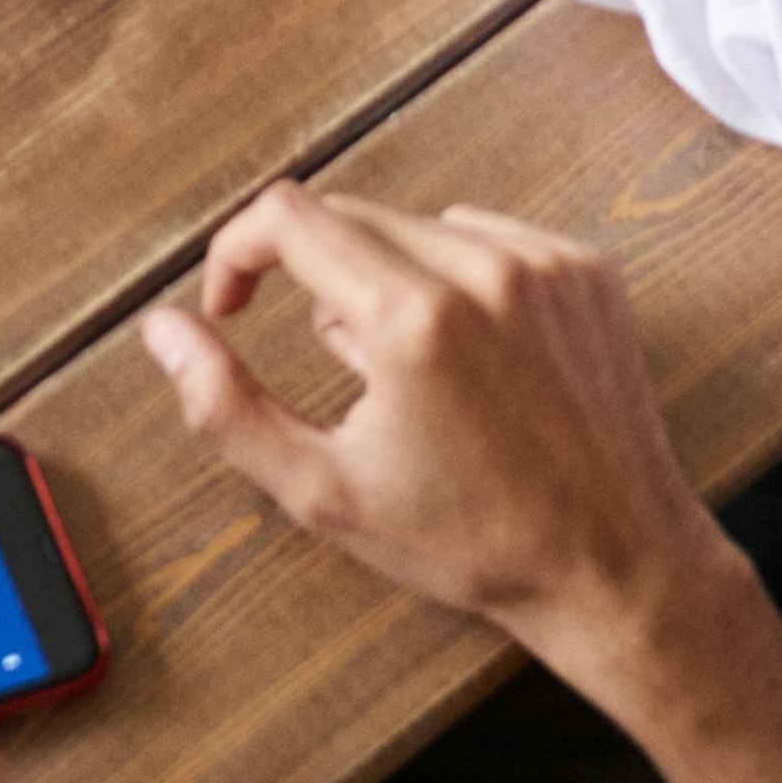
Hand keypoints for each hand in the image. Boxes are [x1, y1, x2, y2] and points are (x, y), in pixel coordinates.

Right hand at [147, 183, 726, 692]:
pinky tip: (477, 362)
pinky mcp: (585, 266)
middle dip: (317, 280)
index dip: (238, 252)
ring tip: (420, 384)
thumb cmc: (473, 541)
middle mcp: (479, 267)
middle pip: (350, 218)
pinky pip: (488, 239)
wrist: (615, 566)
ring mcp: (541, 260)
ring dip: (391, 282)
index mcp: (410, 316)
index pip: (288, 216)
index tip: (232, 304)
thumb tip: (166, 331)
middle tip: (347, 377)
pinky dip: (461, 281)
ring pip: (417, 228)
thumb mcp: (328, 494)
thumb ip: (227, 408)